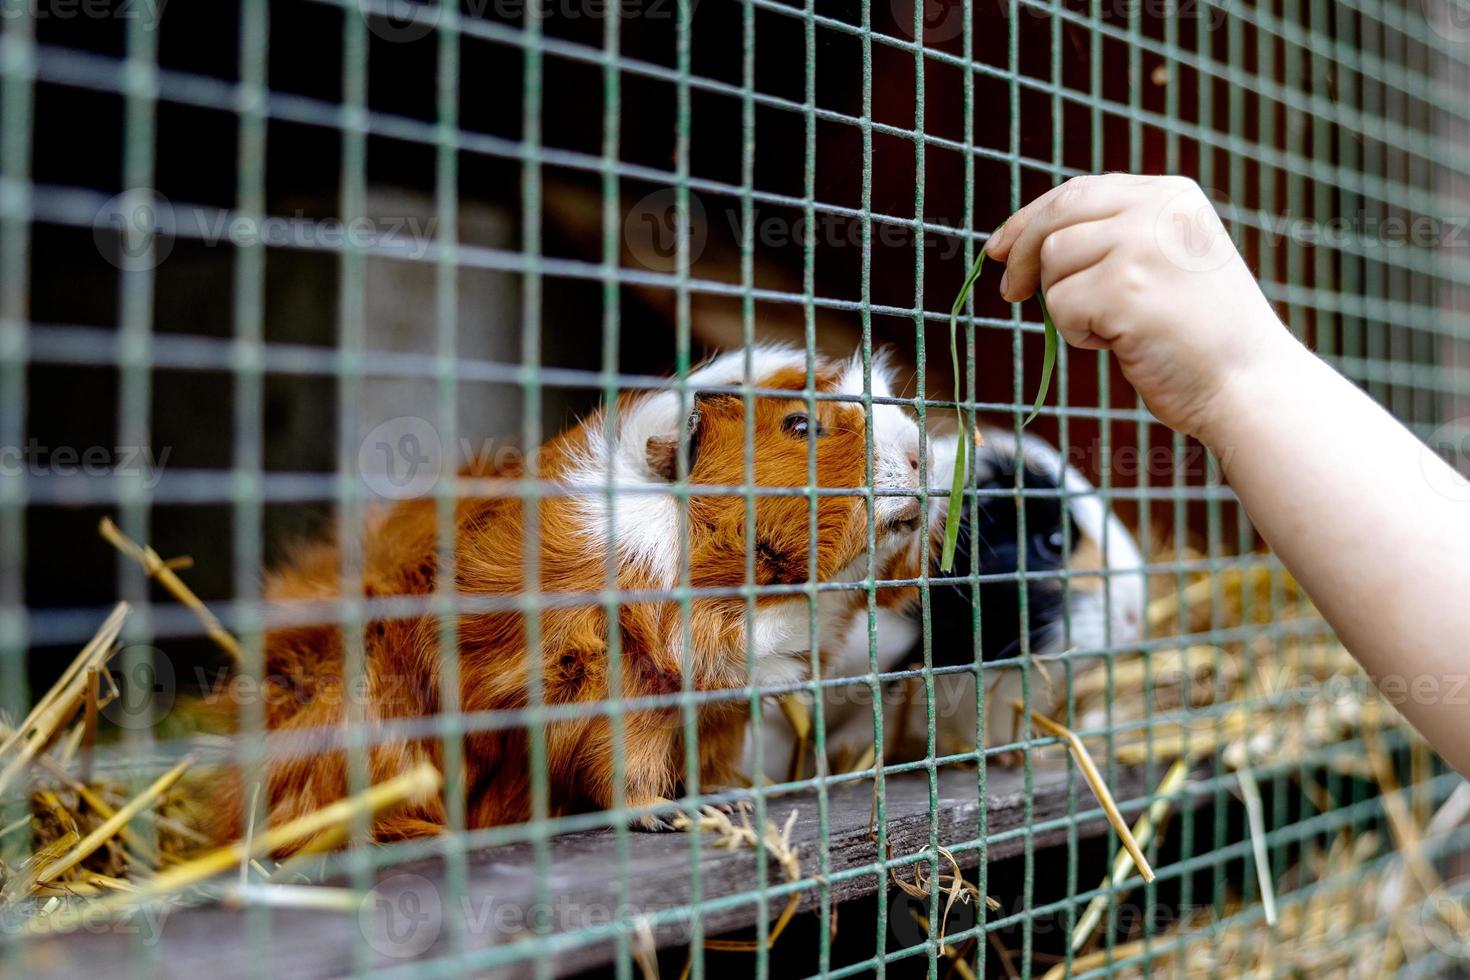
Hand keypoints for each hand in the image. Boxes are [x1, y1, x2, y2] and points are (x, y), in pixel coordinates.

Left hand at [986, 174, 1298, 444]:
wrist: (1248, 383)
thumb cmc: (1201, 333)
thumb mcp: (1168, 258)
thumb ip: (1117, 234)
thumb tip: (1029, 236)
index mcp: (1170, 194)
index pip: (1077, 192)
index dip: (1029, 221)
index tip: (1000, 249)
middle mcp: (1157, 208)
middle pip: (1055, 218)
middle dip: (1022, 255)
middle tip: (1011, 293)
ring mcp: (1142, 245)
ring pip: (1053, 263)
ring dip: (1064, 303)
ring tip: (1110, 327)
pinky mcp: (1125, 289)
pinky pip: (1061, 306)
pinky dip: (1077, 334)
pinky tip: (1120, 343)